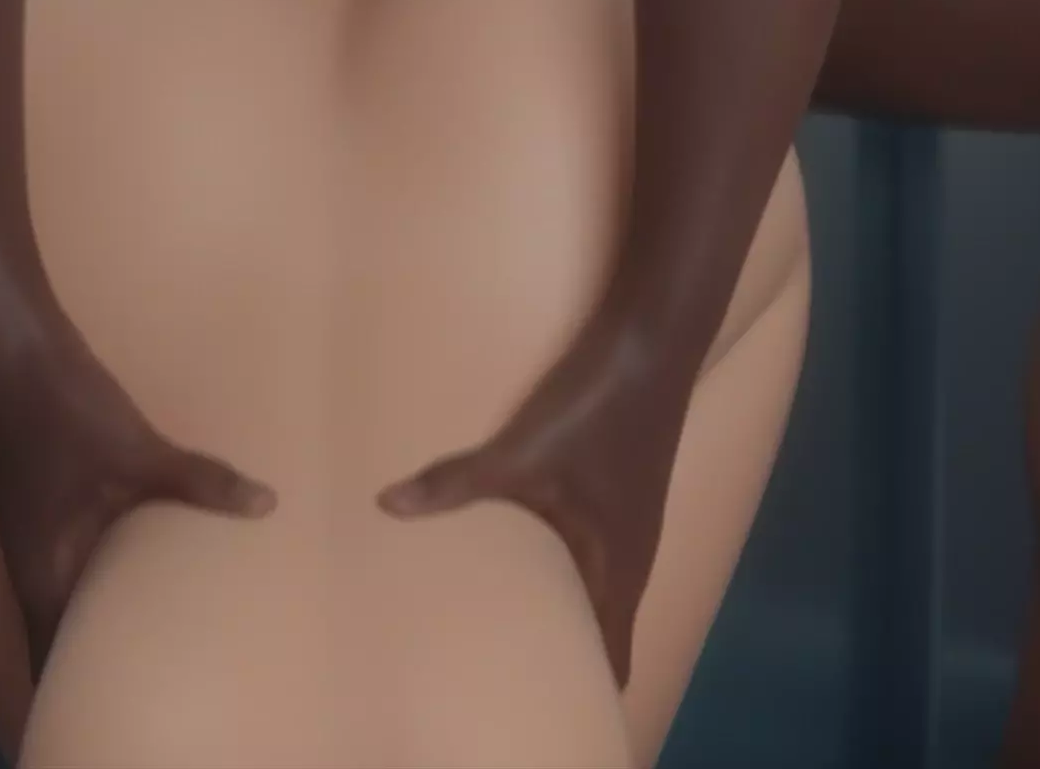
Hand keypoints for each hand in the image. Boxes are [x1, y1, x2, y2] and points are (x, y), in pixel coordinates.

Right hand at [0, 329, 276, 674]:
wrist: (14, 342)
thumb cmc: (62, 410)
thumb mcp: (136, 451)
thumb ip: (199, 483)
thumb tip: (266, 507)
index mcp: (41, 574)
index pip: (50, 663)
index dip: (73, 699)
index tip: (105, 724)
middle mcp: (31, 564)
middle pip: (64, 637)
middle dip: (103, 666)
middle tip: (161, 690)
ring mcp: (38, 533)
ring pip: (74, 597)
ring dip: (109, 618)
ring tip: (168, 643)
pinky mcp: (53, 503)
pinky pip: (82, 561)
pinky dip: (115, 575)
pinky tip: (157, 569)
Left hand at [377, 323, 684, 686]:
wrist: (651, 335)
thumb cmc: (599, 407)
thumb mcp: (524, 451)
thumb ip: (458, 482)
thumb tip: (388, 506)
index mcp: (623, 566)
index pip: (615, 650)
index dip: (591, 685)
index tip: (555, 706)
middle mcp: (633, 551)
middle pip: (602, 622)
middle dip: (564, 651)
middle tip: (508, 672)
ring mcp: (627, 515)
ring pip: (595, 581)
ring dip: (561, 602)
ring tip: (505, 621)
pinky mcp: (615, 483)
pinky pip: (588, 545)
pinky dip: (558, 561)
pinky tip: (519, 548)